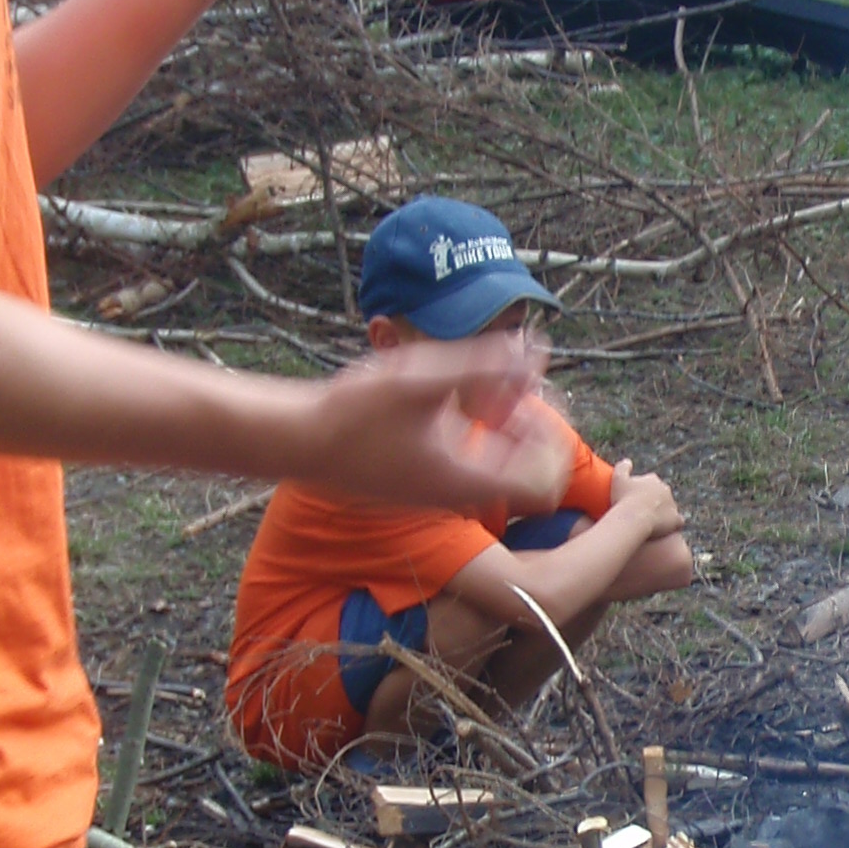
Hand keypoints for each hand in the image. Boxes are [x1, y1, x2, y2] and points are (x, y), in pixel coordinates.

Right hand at [298, 330, 566, 511]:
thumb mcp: (420, 381)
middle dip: (531, 424)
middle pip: (528, 475)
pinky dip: (475, 427)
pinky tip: (454, 392)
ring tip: (486, 381)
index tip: (529, 402)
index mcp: (467, 481)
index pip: (545, 485)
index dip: (551, 443)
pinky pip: (470, 460)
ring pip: (499, 464)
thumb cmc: (351, 413)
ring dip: (504, 422)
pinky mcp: (422, 475)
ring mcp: (440, 488)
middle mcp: (458, 493)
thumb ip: (482, 366)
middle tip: (515, 383)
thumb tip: (534, 354)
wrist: (296, 440)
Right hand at [609, 458, 683, 536]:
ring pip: (669, 508)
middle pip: (661, 494)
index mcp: (653, 480)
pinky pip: (678, 521)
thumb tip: (628, 461)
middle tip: (642, 511)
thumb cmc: (624, 499)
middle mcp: (665, 490)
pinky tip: (666, 529)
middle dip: (654, 500)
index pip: (650, 482)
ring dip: (663, 513)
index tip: (634, 498)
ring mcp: (672, 505)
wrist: (634, 518)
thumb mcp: (618, 479)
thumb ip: (622, 467)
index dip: (642, 490)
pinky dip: (673, 524)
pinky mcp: (676, 519)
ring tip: (652, 522)